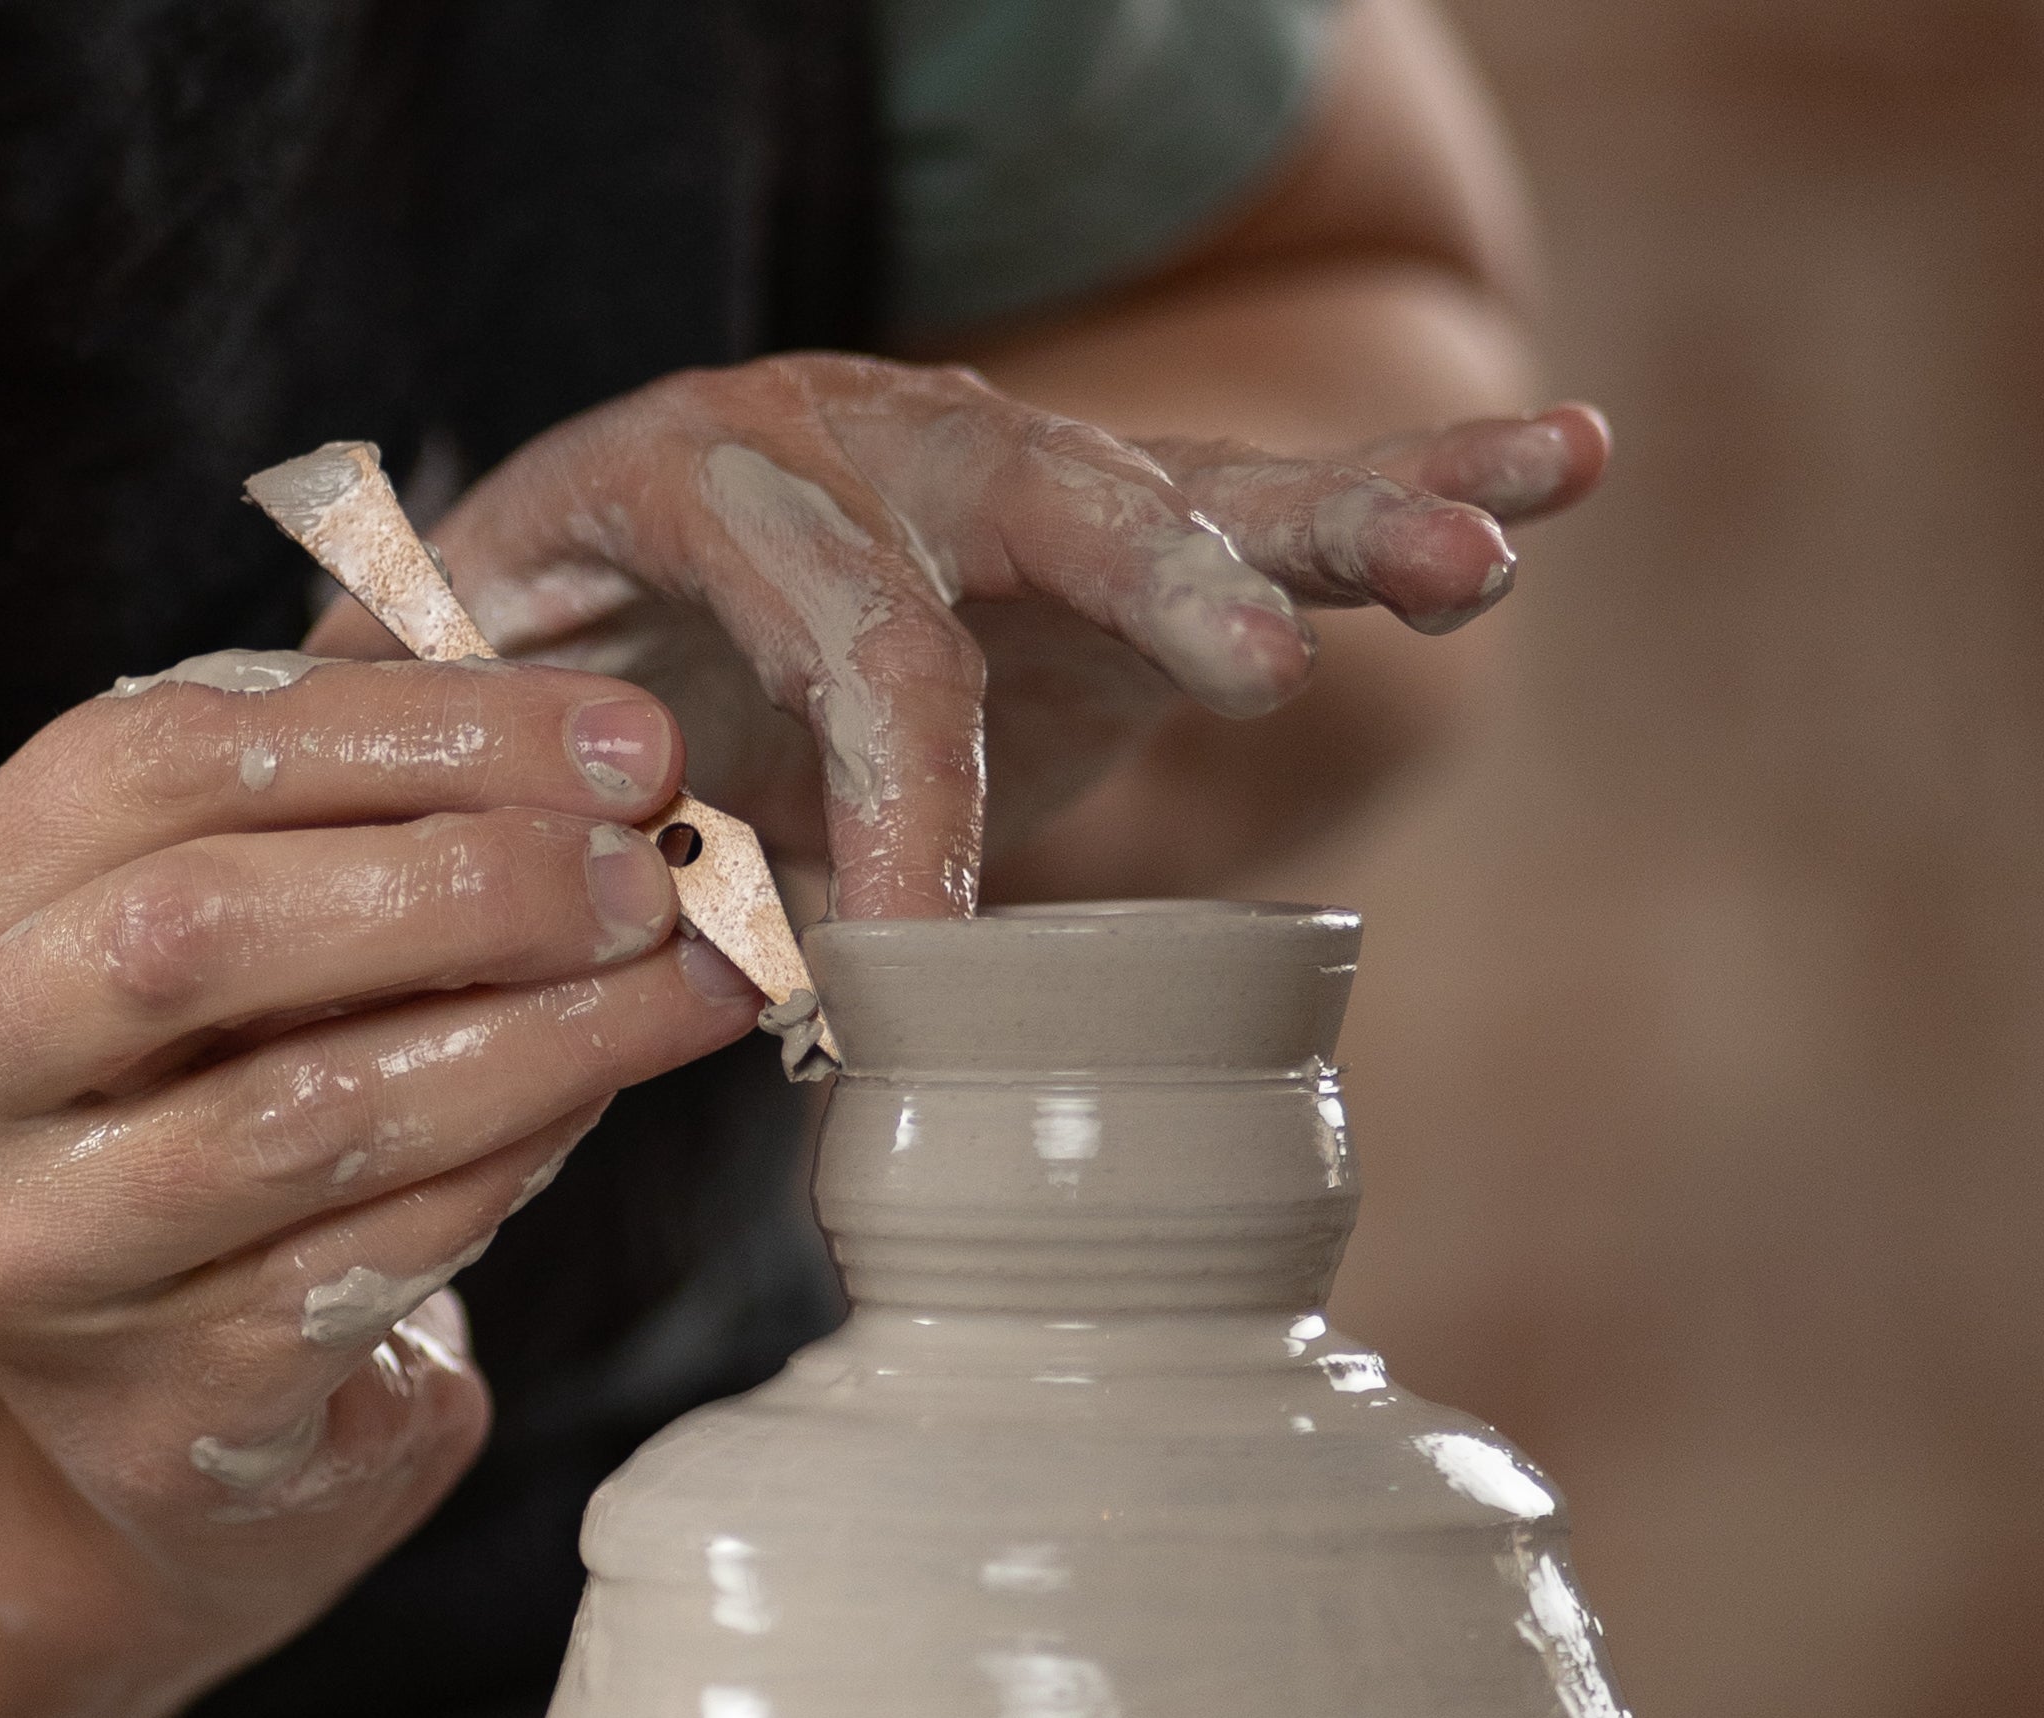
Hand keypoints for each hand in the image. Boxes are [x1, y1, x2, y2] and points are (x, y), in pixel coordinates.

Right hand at [0, 657, 764, 1695]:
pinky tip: (598, 1102)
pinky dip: (516, 1159)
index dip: (418, 733)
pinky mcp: (158, 1401)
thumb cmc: (210, 1122)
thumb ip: (348, 834)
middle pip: (202, 928)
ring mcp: (30, 1258)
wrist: (163, 1420)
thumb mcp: (227, 950)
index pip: (163, 755)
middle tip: (651, 879)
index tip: (623, 746)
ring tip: (685, 987)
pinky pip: (378, 1253)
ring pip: (312, 1110)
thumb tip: (598, 766)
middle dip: (474, 886)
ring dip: (541, 1036)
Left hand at [316, 355, 1606, 916]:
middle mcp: (868, 436)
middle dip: (1144, 584)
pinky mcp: (1112, 528)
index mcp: (693, 473)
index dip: (890, 783)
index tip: (914, 954)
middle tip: (1247, 680)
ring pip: (1184, 479)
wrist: (608, 584)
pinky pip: (1273, 489)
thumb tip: (569, 950)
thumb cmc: (544, 675)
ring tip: (1483, 553)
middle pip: (1027, 492)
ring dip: (1341, 513)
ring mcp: (1005, 472)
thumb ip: (506, 802)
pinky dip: (1415, 476)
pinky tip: (1565, 465)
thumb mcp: (478, 722)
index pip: (832, 619)